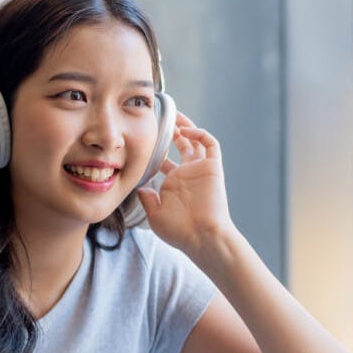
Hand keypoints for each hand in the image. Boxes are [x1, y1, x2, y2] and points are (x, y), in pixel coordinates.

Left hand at [136, 113, 236, 258]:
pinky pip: (210, 144)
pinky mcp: (213, 168)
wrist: (202, 237)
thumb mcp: (154, 215)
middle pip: (181, 145)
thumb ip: (146, 199)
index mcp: (173, 183)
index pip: (164, 159)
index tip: (142, 137)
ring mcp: (200, 169)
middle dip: (171, 131)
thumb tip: (139, 187)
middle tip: (158, 118)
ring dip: (186, 126)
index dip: (154, 148)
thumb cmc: (179, 232)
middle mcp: (187, 173)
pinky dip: (200, 134)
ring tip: (172, 115)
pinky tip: (186, 131)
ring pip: (196, 140)